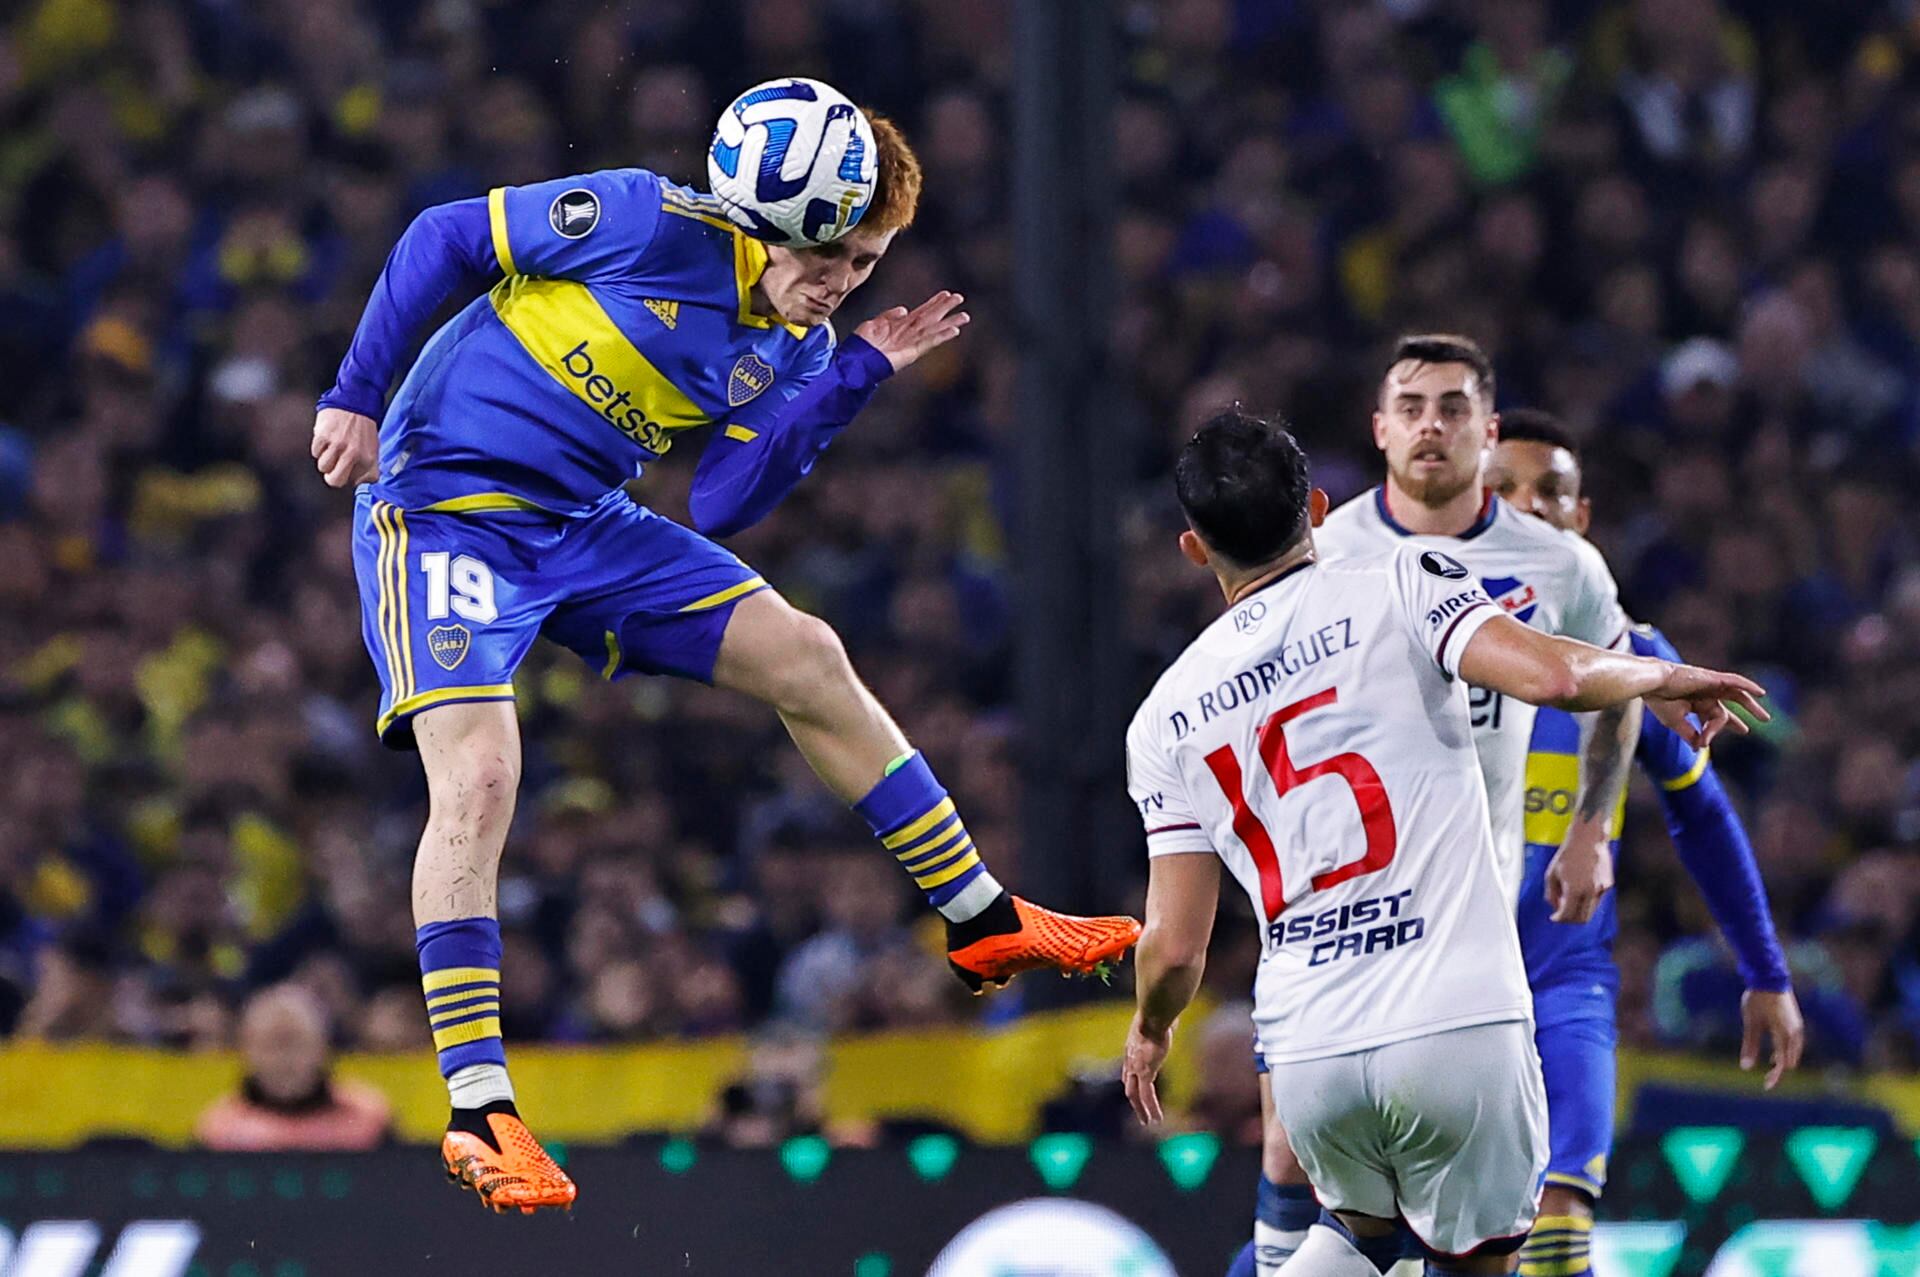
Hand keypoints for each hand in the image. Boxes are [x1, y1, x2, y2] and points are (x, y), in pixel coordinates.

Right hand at [311, 407, 379, 487]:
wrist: (355, 401)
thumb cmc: (364, 427)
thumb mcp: (373, 449)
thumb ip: (367, 468)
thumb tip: (357, 483)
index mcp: (368, 459)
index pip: (354, 483)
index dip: (348, 477)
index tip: (348, 471)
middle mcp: (353, 454)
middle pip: (335, 481)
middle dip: (332, 475)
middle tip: (335, 466)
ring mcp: (337, 445)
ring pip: (322, 467)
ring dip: (325, 459)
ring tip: (332, 448)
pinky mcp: (323, 436)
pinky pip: (315, 452)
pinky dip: (319, 448)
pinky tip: (327, 438)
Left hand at [853, 291, 969, 372]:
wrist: (854, 363)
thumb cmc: (860, 346)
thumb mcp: (873, 324)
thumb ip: (888, 316)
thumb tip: (904, 309)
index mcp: (900, 326)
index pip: (920, 311)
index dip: (933, 302)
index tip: (946, 293)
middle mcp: (908, 334)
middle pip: (930, 318)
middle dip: (944, 308)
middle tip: (960, 297)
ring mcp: (911, 344)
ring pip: (934, 329)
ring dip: (949, 322)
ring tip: (965, 316)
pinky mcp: (911, 354)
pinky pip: (929, 342)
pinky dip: (941, 336)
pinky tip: (954, 331)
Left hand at [1122, 1012, 1173, 1125]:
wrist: (1155, 1014)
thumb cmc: (1159, 1012)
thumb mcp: (1160, 1021)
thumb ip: (1165, 1025)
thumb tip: (1173, 1019)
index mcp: (1132, 1048)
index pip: (1128, 1070)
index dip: (1132, 1081)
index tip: (1135, 1090)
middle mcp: (1130, 1060)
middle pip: (1129, 1085)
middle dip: (1134, 1100)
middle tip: (1140, 1113)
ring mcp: (1136, 1067)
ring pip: (1135, 1095)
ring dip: (1142, 1110)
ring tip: (1149, 1122)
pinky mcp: (1146, 1072)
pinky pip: (1147, 1095)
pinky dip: (1151, 1108)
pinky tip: (1157, 1119)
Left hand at [1545, 825, 1613, 923]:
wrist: (1588, 839)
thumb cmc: (1567, 855)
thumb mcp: (1551, 874)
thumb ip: (1551, 894)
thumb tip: (1555, 908)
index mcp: (1575, 890)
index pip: (1567, 915)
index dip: (1558, 919)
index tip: (1553, 917)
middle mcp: (1590, 893)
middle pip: (1581, 919)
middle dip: (1569, 919)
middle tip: (1560, 912)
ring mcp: (1601, 890)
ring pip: (1590, 912)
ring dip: (1579, 912)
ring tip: (1568, 900)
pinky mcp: (1608, 885)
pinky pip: (1596, 901)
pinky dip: (1587, 902)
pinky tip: (1578, 890)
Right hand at [1645, 664, 1768, 748]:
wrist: (1653, 683)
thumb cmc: (1660, 701)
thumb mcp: (1675, 722)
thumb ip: (1689, 734)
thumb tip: (1700, 748)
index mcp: (1696, 703)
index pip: (1713, 718)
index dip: (1713, 732)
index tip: (1703, 744)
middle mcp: (1706, 693)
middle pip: (1729, 705)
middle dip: (1741, 717)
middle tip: (1752, 728)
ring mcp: (1711, 685)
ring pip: (1737, 694)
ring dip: (1752, 705)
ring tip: (1765, 718)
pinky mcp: (1713, 679)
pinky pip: (1736, 681)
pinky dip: (1748, 686)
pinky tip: (1761, 693)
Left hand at [1740, 989, 1804, 1089]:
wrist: (1771, 977)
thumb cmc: (1758, 998)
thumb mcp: (1751, 1022)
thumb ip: (1749, 1044)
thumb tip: (1745, 1068)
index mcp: (1785, 1034)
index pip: (1782, 1063)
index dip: (1775, 1076)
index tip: (1766, 1086)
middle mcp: (1795, 1033)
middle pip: (1790, 1060)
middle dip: (1779, 1071)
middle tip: (1767, 1081)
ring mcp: (1797, 1027)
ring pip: (1793, 1052)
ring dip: (1783, 1062)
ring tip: (1770, 1070)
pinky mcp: (1795, 1022)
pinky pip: (1793, 1044)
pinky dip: (1785, 1052)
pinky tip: (1774, 1055)